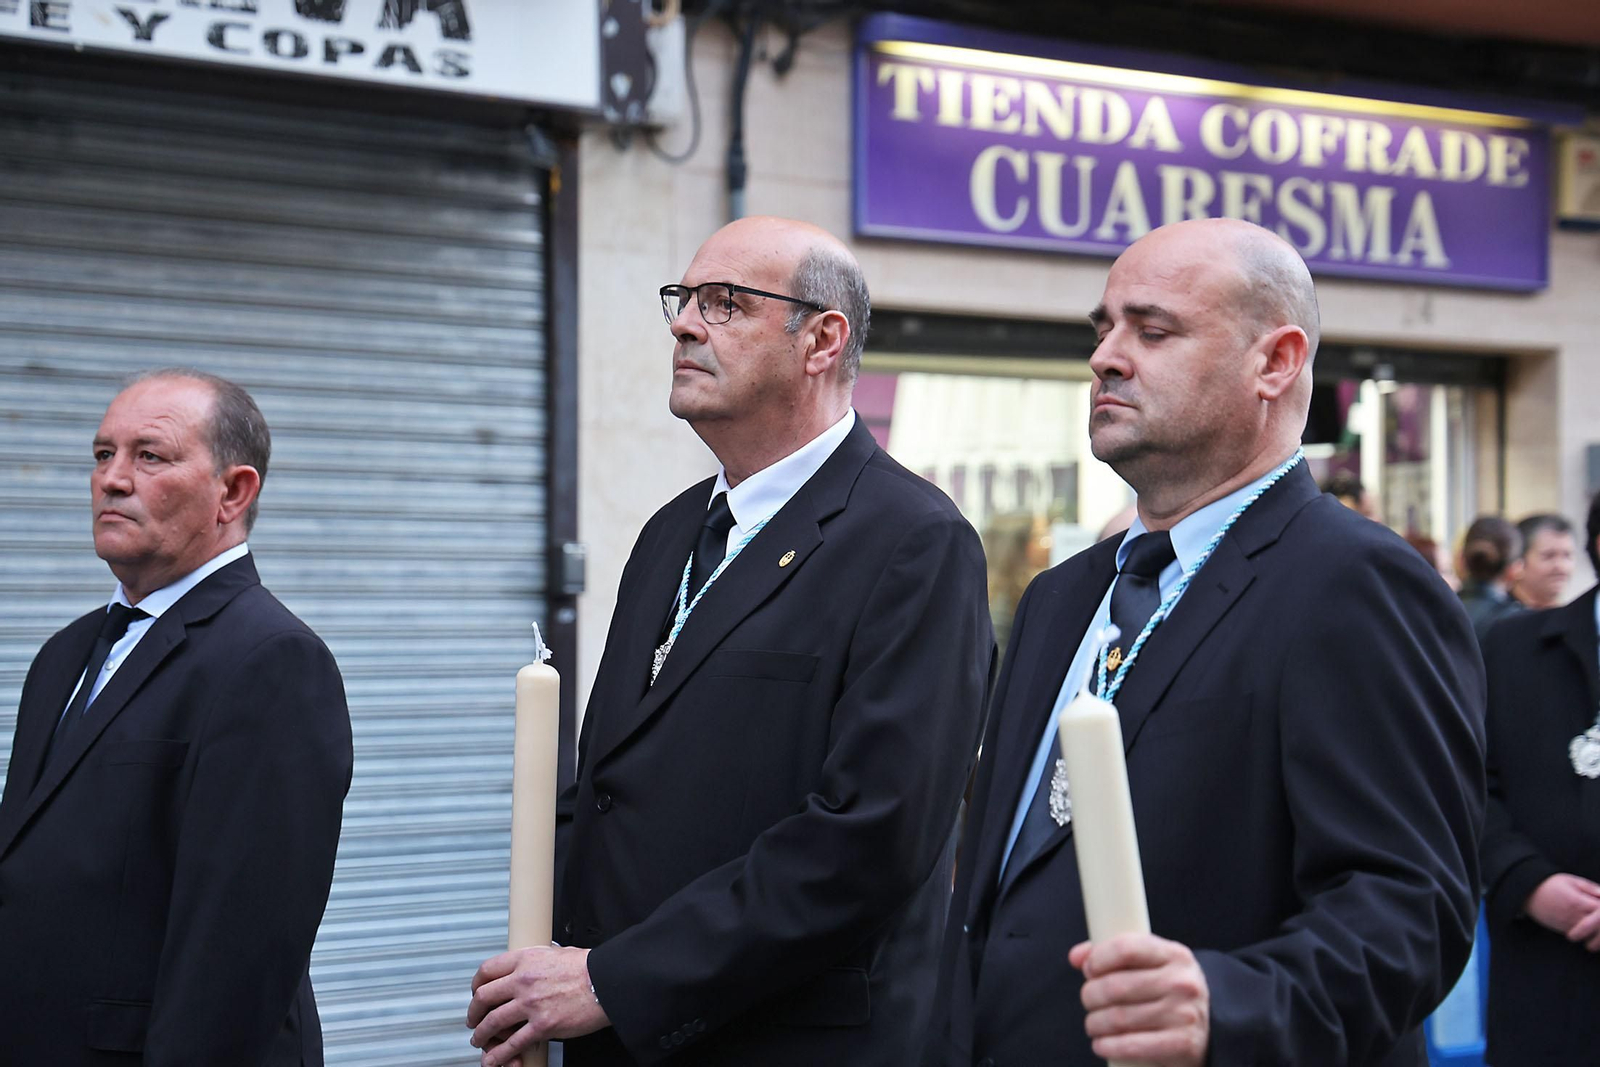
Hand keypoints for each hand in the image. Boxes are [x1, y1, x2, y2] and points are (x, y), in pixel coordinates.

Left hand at [466, 945, 609, 1066]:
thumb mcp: (557, 953)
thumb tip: (531, 967)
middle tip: (473, 1020)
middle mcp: (523, 980)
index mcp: (526, 959)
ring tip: (480, 1040)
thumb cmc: (588, 967)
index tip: (476, 991)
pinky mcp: (543, 1026)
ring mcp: (531, 1004)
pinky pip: (513, 1043)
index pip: (487, 970)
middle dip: (474, 1012)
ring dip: (482, 1034)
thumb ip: (538, 961)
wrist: (608, 981)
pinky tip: (494, 1059)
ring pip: (493, 1022)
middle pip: (484, 997)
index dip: (476, 984)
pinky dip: (499, 1055)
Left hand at [1069, 933, 1208, 1066]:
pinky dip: (1108, 1045)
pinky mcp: (1183, 1044)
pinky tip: (1101, 1043)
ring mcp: (1184, 1015)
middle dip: (1091, 995)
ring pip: (1118, 1018)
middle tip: (1089, 1001)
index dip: (1098, 959)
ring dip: (1095, 1023)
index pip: (1126, 949)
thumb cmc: (1168, 991)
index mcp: (1175, 955)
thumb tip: (1076, 957)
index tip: (1090, 970)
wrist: (1209, 1028)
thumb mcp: (1152, 964)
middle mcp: (1182, 983)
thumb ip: (1114, 954)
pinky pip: (1131, 1046)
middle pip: (1115, 986)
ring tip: (1093, 1024)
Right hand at [1524, 874, 1599, 947]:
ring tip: (1597, 930)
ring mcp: (1568, 925)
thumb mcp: (1571, 880)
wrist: (1527, 893)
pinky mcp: (1562, 929)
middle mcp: (1575, 916)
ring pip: (1590, 936)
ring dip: (1597, 934)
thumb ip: (1590, 888)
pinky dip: (1586, 935)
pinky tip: (1588, 930)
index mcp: (1579, 902)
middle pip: (1598, 928)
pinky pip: (1580, 936)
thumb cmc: (1549, 884)